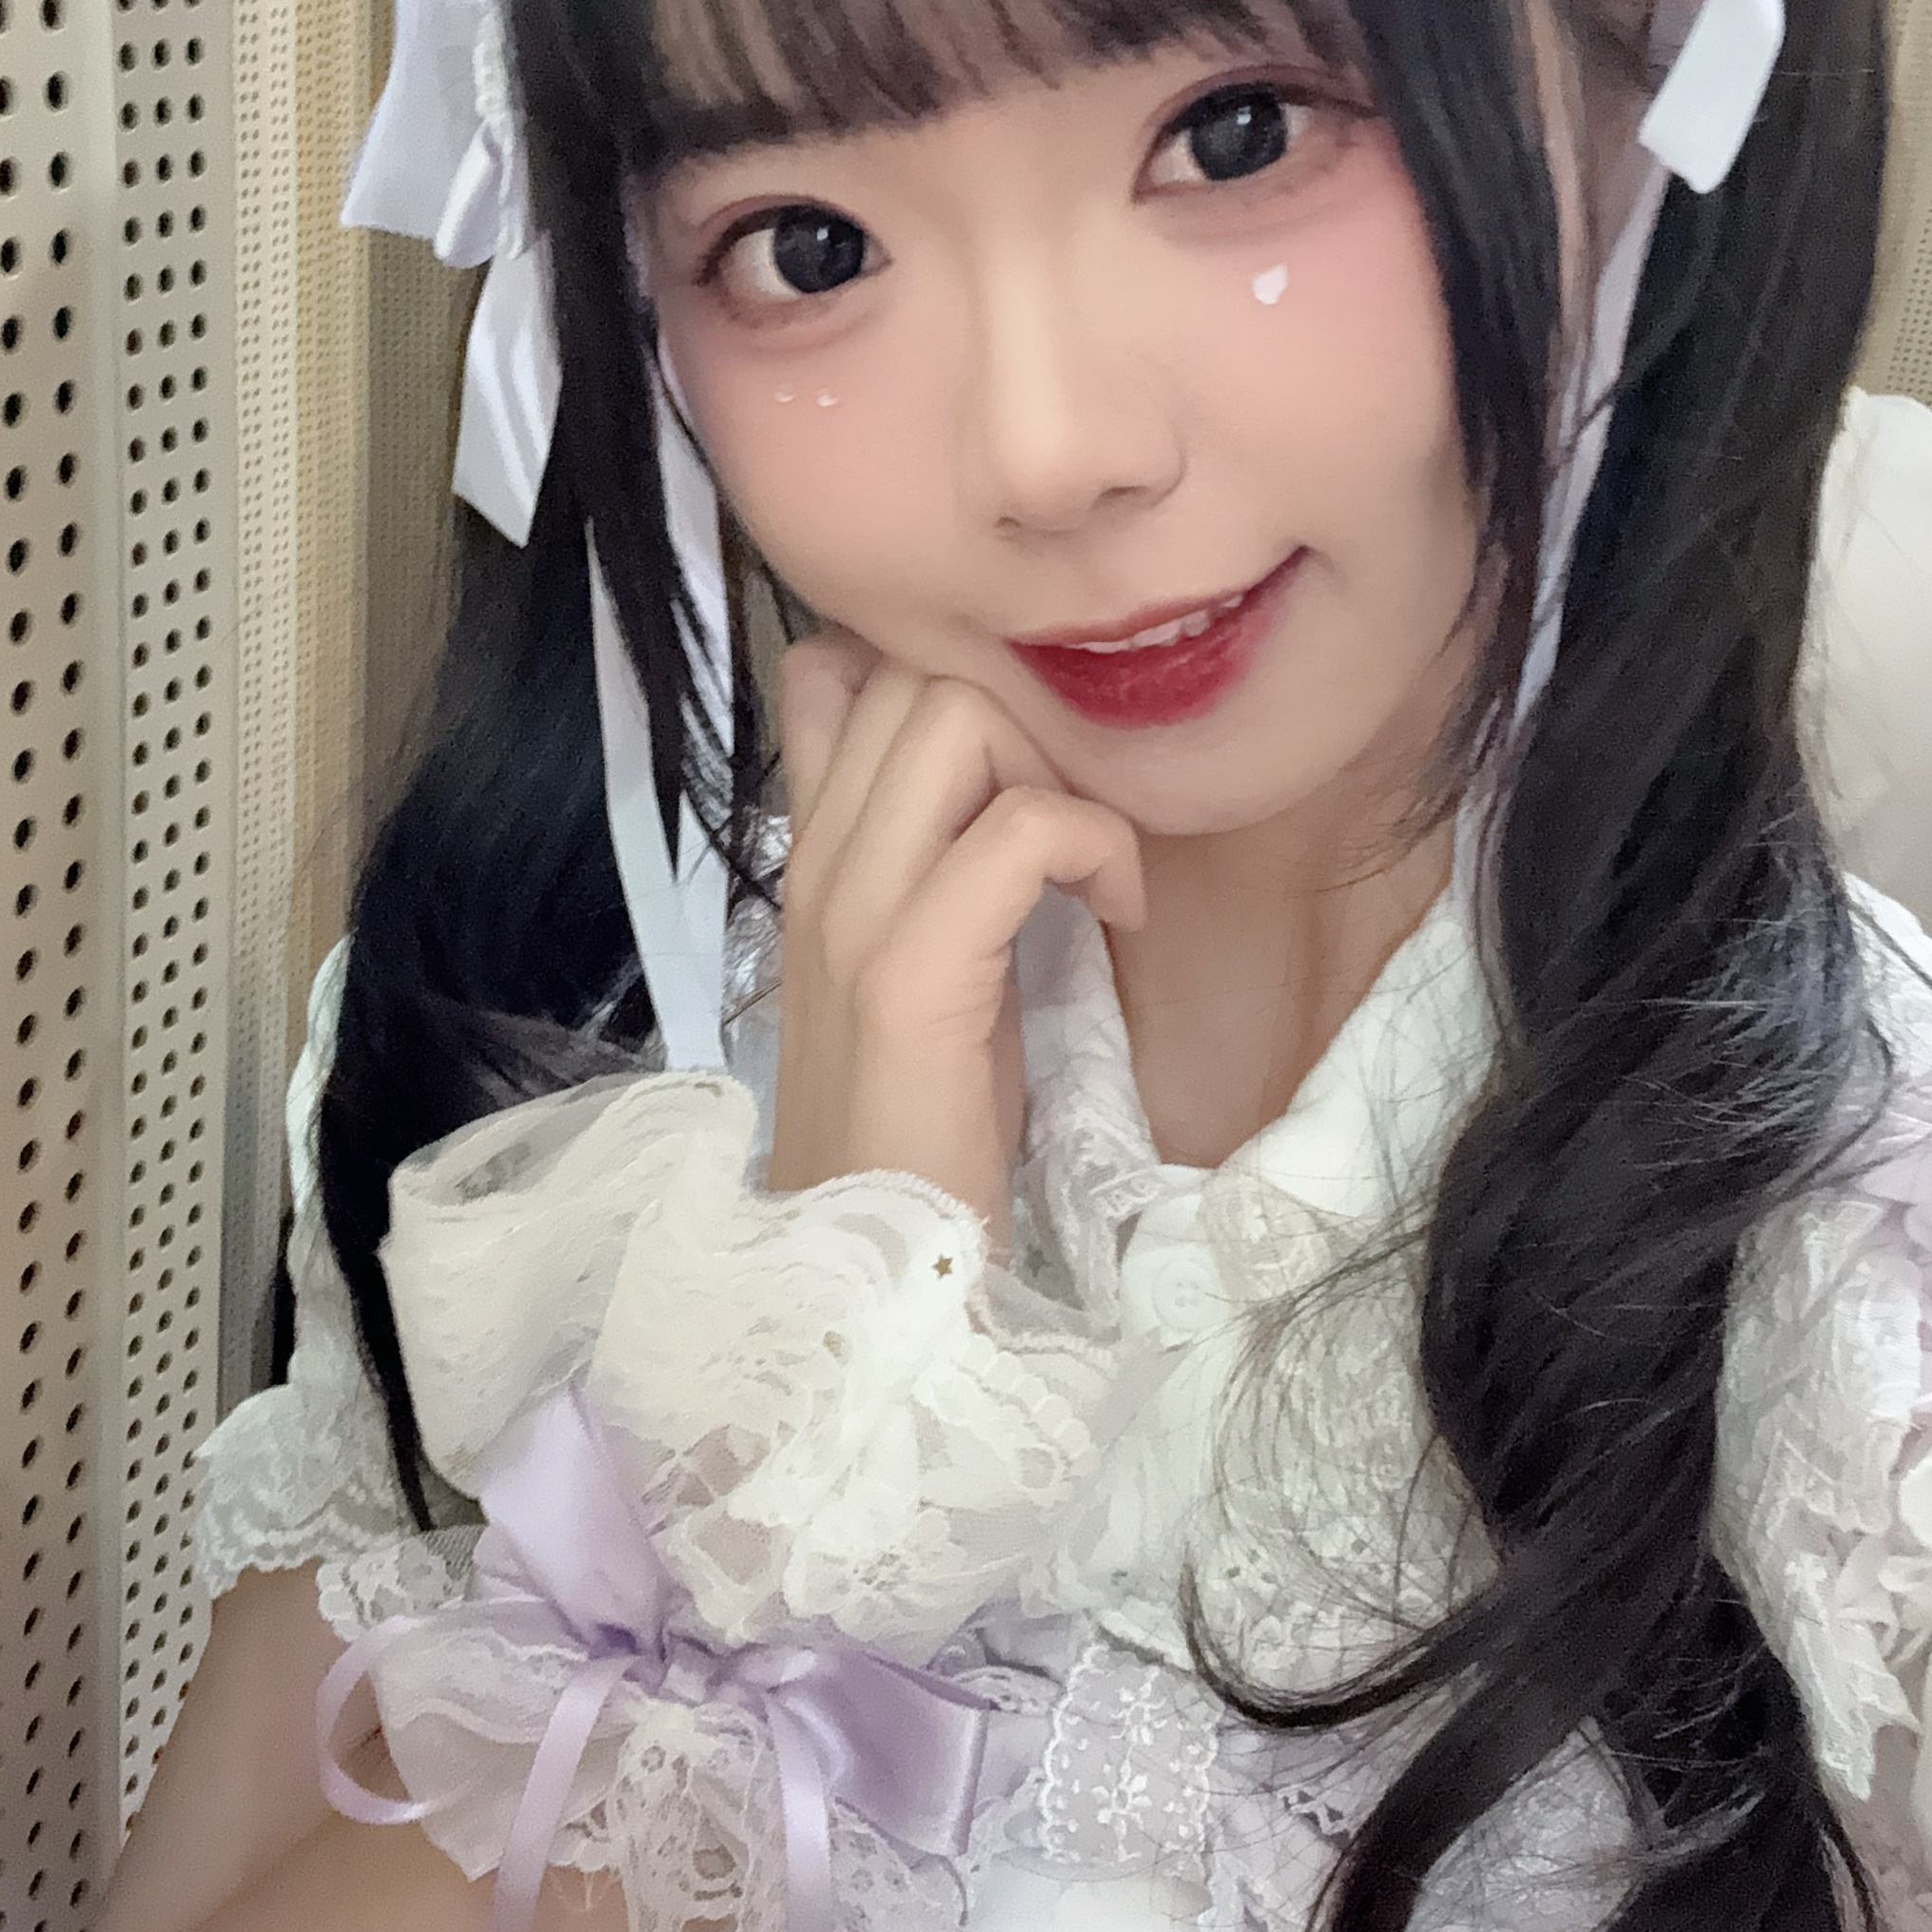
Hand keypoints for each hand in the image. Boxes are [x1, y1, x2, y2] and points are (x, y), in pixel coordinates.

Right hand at [768, 632, 1144, 1245]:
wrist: (864, 1267)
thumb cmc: (913, 1121)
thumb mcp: (911, 961)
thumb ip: (936, 861)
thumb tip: (1020, 776)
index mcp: (811, 853)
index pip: (836, 664)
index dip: (945, 665)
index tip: (1028, 751)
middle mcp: (815, 860)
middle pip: (914, 667)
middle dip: (1027, 707)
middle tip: (1078, 802)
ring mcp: (852, 910)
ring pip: (957, 716)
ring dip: (1060, 763)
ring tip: (1094, 852)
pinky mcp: (909, 973)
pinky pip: (1020, 829)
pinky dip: (1095, 844)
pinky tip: (1119, 906)